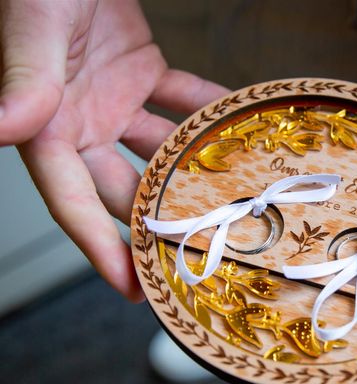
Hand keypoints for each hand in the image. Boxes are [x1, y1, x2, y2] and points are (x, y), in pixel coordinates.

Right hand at [0, 0, 227, 300]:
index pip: (74, 201)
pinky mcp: (142, 70)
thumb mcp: (34, 31)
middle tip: (199, 256)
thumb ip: (25, 81)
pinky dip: (207, 112)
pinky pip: (181, 99)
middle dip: (157, 223)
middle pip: (125, 187)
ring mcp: (114, 99)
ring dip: (192, 172)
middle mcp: (81, 122)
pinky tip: (239, 128)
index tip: (131, 287)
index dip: (99, 246)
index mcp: (48, 126)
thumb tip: (0, 129)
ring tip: (235, 203)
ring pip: (159, 149)